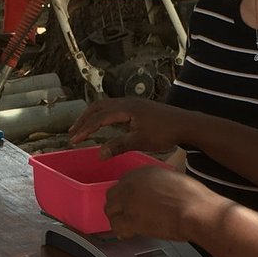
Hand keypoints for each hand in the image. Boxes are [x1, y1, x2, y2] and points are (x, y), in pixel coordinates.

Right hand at [68, 97, 189, 156]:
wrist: (186, 124)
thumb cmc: (165, 133)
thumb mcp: (140, 141)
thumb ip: (118, 146)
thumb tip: (98, 154)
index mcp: (125, 108)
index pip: (98, 118)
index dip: (84, 129)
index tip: (73, 140)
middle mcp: (126, 102)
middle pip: (98, 108)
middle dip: (83, 120)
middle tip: (72, 133)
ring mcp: (132, 103)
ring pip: (105, 106)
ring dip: (92, 116)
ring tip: (82, 128)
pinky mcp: (137, 107)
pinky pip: (113, 108)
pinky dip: (102, 115)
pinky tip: (103, 124)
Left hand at [103, 167, 227, 241]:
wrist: (196, 211)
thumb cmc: (194, 197)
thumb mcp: (174, 179)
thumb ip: (160, 184)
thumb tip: (159, 192)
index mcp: (144, 172)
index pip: (124, 182)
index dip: (125, 195)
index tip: (131, 203)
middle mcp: (132, 183)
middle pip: (112, 195)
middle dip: (117, 206)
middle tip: (125, 216)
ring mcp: (129, 201)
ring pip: (110, 210)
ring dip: (117, 219)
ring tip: (126, 227)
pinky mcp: (131, 219)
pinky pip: (116, 225)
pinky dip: (121, 231)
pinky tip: (129, 234)